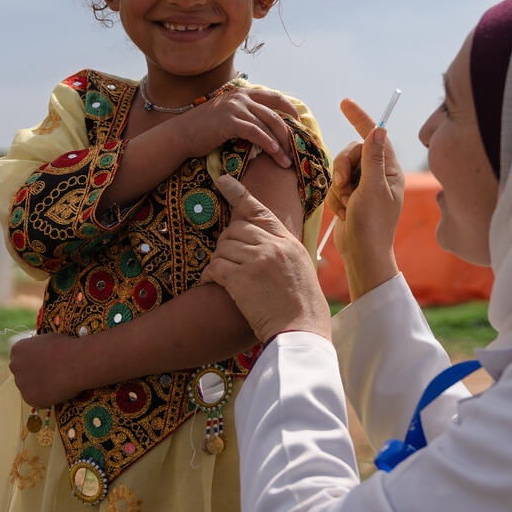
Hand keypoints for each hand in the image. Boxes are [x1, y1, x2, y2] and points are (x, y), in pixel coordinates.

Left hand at [8, 332, 82, 407]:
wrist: (77, 362)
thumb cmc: (66, 348)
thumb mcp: (46, 341)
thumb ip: (37, 350)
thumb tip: (39, 356)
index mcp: (17, 350)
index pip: (20, 359)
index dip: (34, 362)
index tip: (45, 364)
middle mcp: (14, 366)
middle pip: (22, 374)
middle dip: (34, 376)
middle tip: (51, 375)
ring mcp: (21, 383)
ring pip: (30, 388)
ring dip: (41, 387)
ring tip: (58, 380)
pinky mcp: (29, 399)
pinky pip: (38, 400)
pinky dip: (47, 398)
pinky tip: (58, 389)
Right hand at [171, 89, 297, 167]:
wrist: (180, 134)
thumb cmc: (204, 129)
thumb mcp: (228, 115)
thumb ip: (246, 114)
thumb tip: (267, 125)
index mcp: (243, 93)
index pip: (276, 97)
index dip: (291, 111)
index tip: (299, 126)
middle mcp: (241, 97)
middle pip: (275, 114)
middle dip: (289, 134)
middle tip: (296, 150)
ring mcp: (236, 108)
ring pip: (268, 124)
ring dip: (281, 144)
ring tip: (287, 161)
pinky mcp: (230, 122)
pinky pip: (256, 133)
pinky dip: (268, 144)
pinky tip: (275, 154)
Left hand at [204, 174, 331, 342]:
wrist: (301, 330)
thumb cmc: (301, 306)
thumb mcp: (300, 268)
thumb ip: (280, 250)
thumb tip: (259, 241)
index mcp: (288, 242)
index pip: (260, 210)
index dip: (238, 193)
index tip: (222, 180)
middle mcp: (273, 246)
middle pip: (235, 229)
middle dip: (227, 244)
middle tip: (229, 263)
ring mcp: (257, 261)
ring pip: (223, 248)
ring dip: (219, 262)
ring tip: (225, 278)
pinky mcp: (241, 279)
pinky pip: (215, 267)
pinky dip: (210, 276)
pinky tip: (212, 284)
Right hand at [326, 98, 403, 296]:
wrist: (361, 254)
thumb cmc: (373, 224)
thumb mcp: (373, 188)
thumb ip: (372, 158)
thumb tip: (379, 129)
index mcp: (390, 170)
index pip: (375, 137)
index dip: (360, 119)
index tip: (345, 103)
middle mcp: (377, 175)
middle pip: (352, 152)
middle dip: (343, 168)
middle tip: (344, 185)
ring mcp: (363, 186)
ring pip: (340, 169)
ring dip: (339, 188)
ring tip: (347, 204)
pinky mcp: (349, 197)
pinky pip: (333, 186)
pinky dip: (335, 200)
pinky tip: (344, 213)